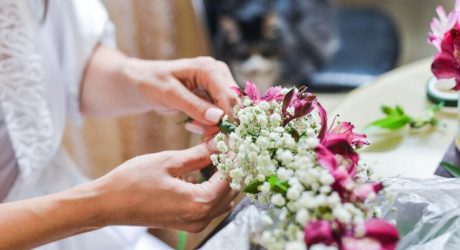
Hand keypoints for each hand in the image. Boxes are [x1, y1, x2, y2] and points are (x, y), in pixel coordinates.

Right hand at [92, 143, 237, 231]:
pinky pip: (209, 206)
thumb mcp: (169, 161)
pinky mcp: (186, 223)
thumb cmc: (133, 182)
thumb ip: (199, 154)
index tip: (234, 141)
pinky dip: (211, 189)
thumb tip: (219, 144)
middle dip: (231, 168)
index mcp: (199, 202)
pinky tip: (202, 172)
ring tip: (216, 155)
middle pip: (230, 191)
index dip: (234, 157)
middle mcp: (200, 218)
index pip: (230, 178)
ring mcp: (194, 224)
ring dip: (223, 179)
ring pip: (222, 200)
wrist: (107, 204)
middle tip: (227, 145)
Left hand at [125, 56, 238, 124]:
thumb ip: (194, 106)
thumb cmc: (151, 83)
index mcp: (208, 68)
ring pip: (229, 112)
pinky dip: (209, 124)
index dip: (229, 119)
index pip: (229, 97)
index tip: (219, 139)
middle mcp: (218, 73)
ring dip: (213, 126)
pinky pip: (220, 115)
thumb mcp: (169, 95)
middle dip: (221, 124)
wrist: (141, 82)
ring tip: (191, 127)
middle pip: (234, 105)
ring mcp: (218, 84)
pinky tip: (192, 125)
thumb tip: (218, 118)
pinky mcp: (214, 95)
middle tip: (201, 134)